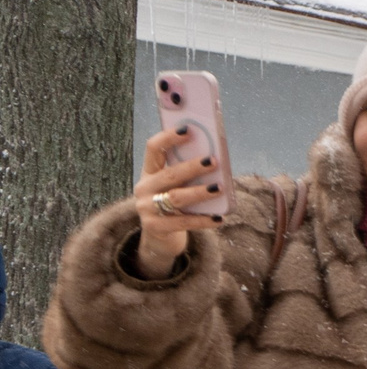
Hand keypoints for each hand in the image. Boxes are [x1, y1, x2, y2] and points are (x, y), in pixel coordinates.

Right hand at [131, 129, 225, 279]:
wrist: (159, 239)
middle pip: (170, 174)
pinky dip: (203, 220)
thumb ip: (186, 176)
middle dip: (192, 167)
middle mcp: (145, 189)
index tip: (188, 129)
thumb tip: (216, 161)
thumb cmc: (173, 207)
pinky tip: (219, 218)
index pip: (153, 149)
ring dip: (200, 192)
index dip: (169, 138)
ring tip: (219, 188)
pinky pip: (183, 222)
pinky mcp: (156, 227)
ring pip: (177, 198)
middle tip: (213, 161)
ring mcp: (148, 209)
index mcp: (149, 173)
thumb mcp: (174, 189)